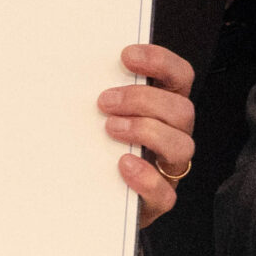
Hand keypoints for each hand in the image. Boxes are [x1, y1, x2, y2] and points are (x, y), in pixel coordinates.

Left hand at [101, 43, 196, 227]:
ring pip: (182, 146)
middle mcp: (174, 134)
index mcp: (165, 107)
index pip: (179, 76)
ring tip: (111, 129)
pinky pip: (165, 193)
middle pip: (182, 110)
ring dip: (145, 131)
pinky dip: (146, 177)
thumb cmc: (102, 147)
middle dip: (143, 100)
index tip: (127, 56)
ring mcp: (169, 169)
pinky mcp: (159, 199)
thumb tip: (74, 74)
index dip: (160, 62)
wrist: (96, 198)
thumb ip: (104, 96)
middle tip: (105, 100)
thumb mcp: (105, 115)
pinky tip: (123, 165)